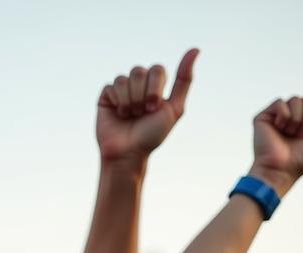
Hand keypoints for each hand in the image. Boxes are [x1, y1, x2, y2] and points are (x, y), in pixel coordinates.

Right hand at [96, 49, 197, 164]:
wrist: (128, 154)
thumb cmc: (152, 135)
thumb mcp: (175, 108)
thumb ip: (184, 80)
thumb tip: (195, 49)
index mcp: (155, 86)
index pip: (157, 69)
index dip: (154, 88)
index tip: (152, 109)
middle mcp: (138, 85)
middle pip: (139, 71)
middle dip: (141, 95)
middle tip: (140, 114)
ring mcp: (122, 90)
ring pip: (124, 78)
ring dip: (129, 100)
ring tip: (129, 116)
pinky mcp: (106, 97)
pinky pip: (111, 86)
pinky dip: (117, 101)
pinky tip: (118, 114)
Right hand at [249, 92, 302, 195]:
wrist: (280, 170)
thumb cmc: (302, 160)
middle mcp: (294, 117)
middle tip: (301, 135)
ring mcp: (278, 117)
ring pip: (295, 99)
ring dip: (296, 119)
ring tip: (290, 135)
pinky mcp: (264, 117)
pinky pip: (279, 102)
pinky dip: (283, 116)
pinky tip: (278, 129)